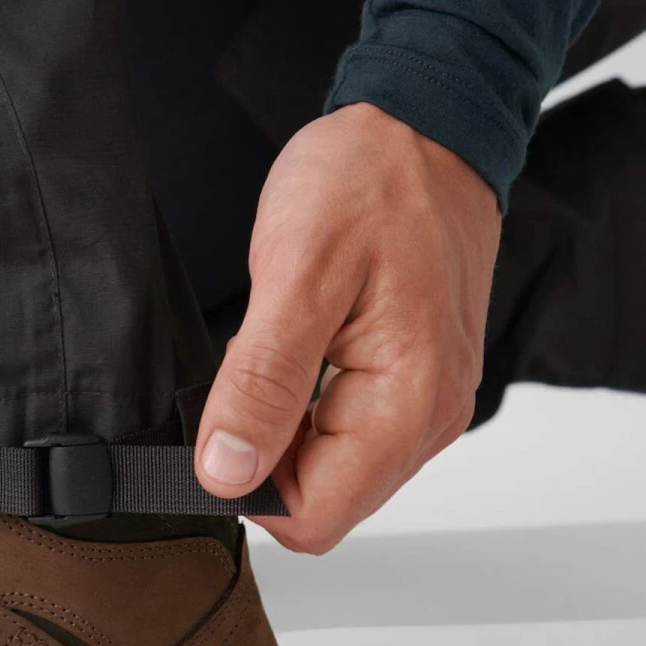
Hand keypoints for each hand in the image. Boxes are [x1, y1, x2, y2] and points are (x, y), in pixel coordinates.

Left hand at [194, 102, 501, 552]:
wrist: (419, 127)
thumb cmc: (368, 182)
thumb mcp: (296, 275)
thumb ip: (262, 384)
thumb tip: (227, 472)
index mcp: (409, 405)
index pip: (314, 517)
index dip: (247, 488)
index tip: (217, 426)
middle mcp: (428, 419)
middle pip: (321, 500)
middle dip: (263, 454)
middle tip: (246, 370)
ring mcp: (423, 403)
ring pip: (327, 469)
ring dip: (281, 427)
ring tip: (274, 348)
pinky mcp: (409, 383)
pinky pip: (341, 431)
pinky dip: (302, 405)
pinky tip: (294, 350)